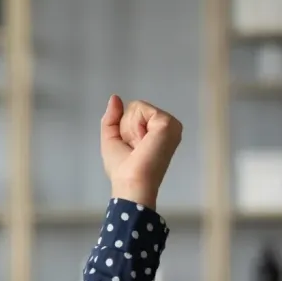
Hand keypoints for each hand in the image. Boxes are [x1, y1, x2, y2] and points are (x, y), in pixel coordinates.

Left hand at [100, 94, 181, 208]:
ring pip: (137, 108)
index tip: (131, 148)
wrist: (131, 182)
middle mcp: (166, 126)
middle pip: (135, 108)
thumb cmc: (123, 168)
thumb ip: (112, 117)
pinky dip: (135, 125)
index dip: (123, 129)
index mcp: (157, 131)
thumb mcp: (112, 139)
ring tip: (139, 145)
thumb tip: (115, 97)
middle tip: (135, 147)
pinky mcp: (168, 123)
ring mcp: (169, 124)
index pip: (133, 113)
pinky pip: (141, 109)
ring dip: (129, 128)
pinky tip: (143, 141)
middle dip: (126, 127)